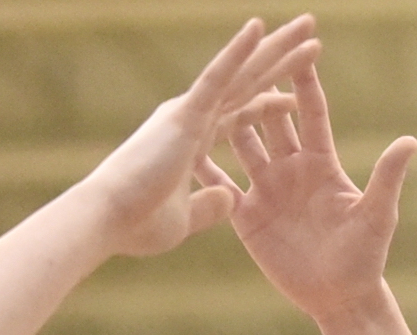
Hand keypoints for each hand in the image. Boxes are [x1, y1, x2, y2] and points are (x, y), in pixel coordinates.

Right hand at [82, 16, 320, 258]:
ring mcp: (190, 113)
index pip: (241, 115)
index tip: (294, 92)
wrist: (105, 222)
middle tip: (311, 35)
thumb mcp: (183, 220)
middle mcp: (194, 119)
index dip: (268, 102)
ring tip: (309, 25)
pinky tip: (259, 26)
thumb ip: (207, 207)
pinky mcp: (184, 114)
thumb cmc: (135, 226)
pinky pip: (217, 77)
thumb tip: (230, 199)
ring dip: (277, 49)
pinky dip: (237, 52)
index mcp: (194, 143)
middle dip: (282, 61)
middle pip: (250, 84)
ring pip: (244, 73)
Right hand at [213, 57, 416, 323]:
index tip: (297, 49)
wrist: (340, 297)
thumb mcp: (377, 216)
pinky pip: (220, 188)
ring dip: (227, 121)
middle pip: (269, 121)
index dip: (303, 82)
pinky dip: (204, 170)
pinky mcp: (247, 217)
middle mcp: (291, 170)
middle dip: (258, 92)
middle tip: (242, 62)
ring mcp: (267, 191)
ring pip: (241, 146)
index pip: (309, 113)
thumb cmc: (365, 257)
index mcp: (321, 163)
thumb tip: (409, 141)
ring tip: (207, 95)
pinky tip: (183, 151)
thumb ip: (387, 177)